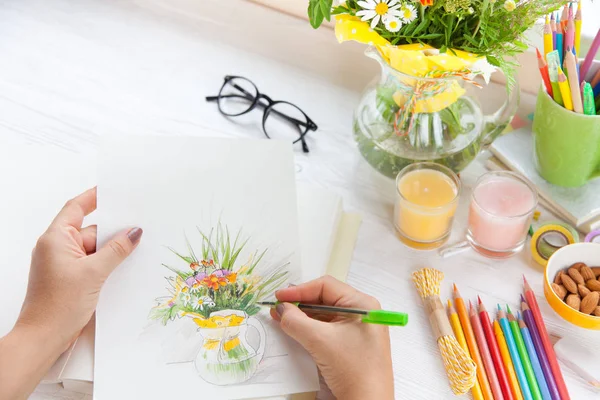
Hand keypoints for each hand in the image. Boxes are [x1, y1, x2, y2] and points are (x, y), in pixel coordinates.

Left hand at [0, 188, 141, 398]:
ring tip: (132, 255)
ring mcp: (63, 263)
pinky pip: (92, 263)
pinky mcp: (70, 278)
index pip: (76, 208)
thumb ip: (116, 249)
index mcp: (55, 238)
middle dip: (113, 233)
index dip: (94, 197)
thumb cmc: (58, 306)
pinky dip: (106, 265)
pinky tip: (121, 270)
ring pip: (94, 249)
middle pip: (91, 230)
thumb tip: (134, 232)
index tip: (113, 190)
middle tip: (137, 231)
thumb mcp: (94, 273)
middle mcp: (57, 248)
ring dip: (111, 253)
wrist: (44, 338)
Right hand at [270, 276, 393, 399]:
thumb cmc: (355, 370)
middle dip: (300, 304)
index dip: (300, 290)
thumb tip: (281, 309)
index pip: (326, 286)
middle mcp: (362, 312)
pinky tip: (295, 330)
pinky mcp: (352, 343)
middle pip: (324, 299)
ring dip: (303, 317)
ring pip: (324, 315)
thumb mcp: (320, 341)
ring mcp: (358, 328)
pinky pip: (327, 328)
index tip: (280, 297)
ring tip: (283, 319)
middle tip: (279, 308)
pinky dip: (310, 328)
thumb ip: (296, 321)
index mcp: (362, 304)